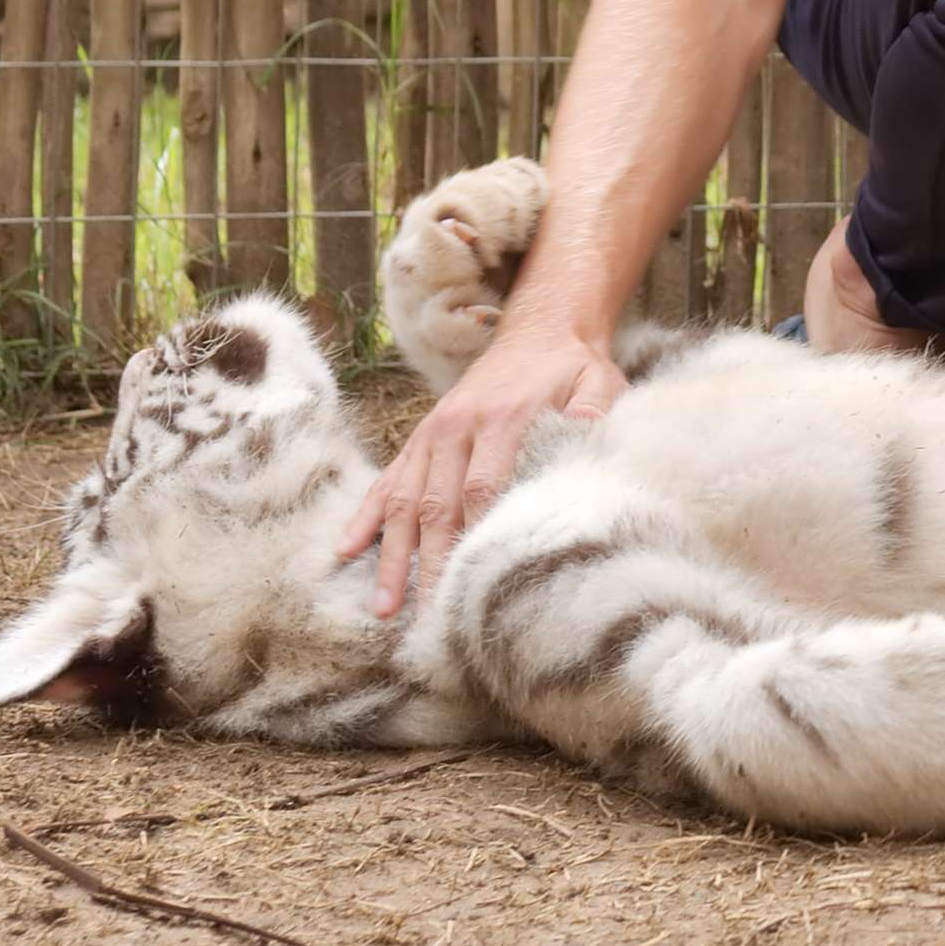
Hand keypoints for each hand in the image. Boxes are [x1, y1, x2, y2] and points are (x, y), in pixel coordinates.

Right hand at [336, 318, 627, 616]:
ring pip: (406, 501)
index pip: (483, 486)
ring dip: (393, 555)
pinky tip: (346, 549)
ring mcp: (434, 434)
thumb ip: (593, 415)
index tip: (470, 582)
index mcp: (505, 418)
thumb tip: (588, 445)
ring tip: (384, 606)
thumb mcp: (597, 384)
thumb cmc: (573, 368)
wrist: (539, 329)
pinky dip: (367, 516)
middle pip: (438, 505)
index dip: (474, 534)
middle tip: (425, 616)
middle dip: (428, 563)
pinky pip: (388, 480)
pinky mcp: (422, 438)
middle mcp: (459, 427)